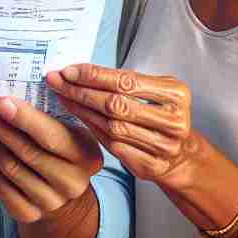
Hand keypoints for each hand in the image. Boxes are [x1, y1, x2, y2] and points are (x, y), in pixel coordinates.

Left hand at [0, 96, 103, 221]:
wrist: (64, 192)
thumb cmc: (63, 151)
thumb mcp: (70, 132)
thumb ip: (51, 115)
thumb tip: (12, 91)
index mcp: (87, 156)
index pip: (52, 137)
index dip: (25, 119)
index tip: (2, 102)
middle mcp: (71, 182)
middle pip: (27, 152)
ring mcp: (50, 201)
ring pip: (10, 168)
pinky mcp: (27, 212)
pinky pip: (0, 184)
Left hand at [47, 64, 202, 188]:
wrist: (180, 155)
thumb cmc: (160, 114)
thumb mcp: (156, 90)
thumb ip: (127, 82)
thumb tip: (81, 70)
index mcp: (176, 95)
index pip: (126, 81)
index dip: (94, 75)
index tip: (68, 70)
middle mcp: (172, 121)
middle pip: (116, 104)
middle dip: (81, 92)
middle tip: (56, 82)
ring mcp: (164, 146)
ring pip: (112, 127)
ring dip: (82, 112)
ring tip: (63, 98)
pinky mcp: (152, 166)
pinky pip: (115, 148)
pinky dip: (94, 132)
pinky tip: (79, 120)